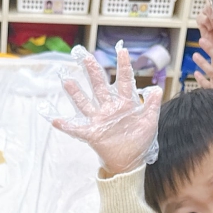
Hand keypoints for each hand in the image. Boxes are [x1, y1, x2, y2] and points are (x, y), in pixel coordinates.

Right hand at [51, 44, 162, 176]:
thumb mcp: (150, 122)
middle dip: (92, 71)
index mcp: (125, 103)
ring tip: (66, 81)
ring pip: (85, 103)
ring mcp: (99, 120)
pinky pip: (77, 129)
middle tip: (85, 56)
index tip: (122, 50)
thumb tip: (156, 89)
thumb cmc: (140, 140)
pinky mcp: (92, 134)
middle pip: (99, 86)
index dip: (123, 66)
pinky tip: (55, 120)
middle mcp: (109, 108)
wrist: (131, 161)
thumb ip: (152, 105)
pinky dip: (66, 125)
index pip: (124, 81)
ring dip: (75, 93)